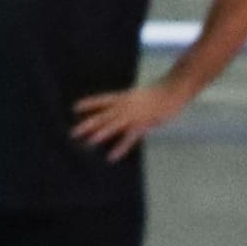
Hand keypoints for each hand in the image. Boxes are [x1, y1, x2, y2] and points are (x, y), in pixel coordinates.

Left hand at [72, 79, 191, 159]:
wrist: (174, 89)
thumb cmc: (160, 93)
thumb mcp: (140, 96)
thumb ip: (130, 103)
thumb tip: (121, 110)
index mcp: (124, 96)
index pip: (103, 99)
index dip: (89, 103)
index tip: (74, 107)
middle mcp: (125, 105)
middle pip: (103, 115)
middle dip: (88, 124)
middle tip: (73, 133)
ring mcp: (133, 115)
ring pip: (113, 125)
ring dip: (100, 134)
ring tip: (87, 143)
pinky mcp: (143, 124)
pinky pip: (129, 138)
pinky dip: (120, 147)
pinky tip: (111, 156)